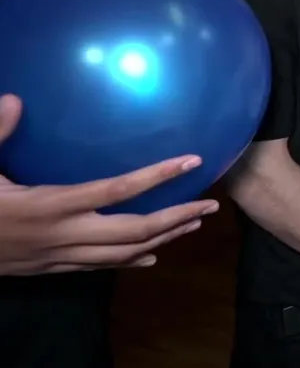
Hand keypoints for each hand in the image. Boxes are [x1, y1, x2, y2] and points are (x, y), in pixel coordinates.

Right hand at [0, 94, 218, 275]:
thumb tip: (15, 98)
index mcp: (50, 205)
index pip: (116, 191)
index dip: (157, 176)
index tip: (191, 161)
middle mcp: (63, 234)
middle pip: (134, 231)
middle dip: (177, 218)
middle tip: (212, 205)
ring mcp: (59, 256)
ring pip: (123, 254)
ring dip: (164, 239)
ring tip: (194, 224)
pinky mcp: (50, 269)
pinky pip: (100, 267)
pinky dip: (130, 260)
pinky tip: (152, 254)